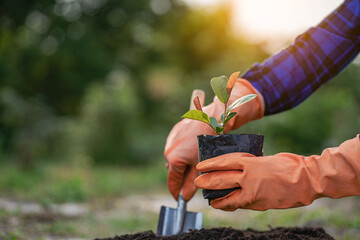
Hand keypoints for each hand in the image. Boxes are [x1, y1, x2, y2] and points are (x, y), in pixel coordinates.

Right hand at [164, 78, 263, 200]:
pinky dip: (183, 150)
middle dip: (182, 176)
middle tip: (194, 177)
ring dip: (182, 162)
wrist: (211, 119)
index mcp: (174, 161)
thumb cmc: (208, 144)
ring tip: (196, 159)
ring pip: (175, 157)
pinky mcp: (175, 132)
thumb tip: (185, 197)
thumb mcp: (201, 167)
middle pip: (173, 170)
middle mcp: (168, 151)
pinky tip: (194, 147)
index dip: (176, 193)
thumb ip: (192, 184)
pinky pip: (176, 146)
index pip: (172, 182)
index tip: (180, 200)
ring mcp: (170, 141)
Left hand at [195, 135, 359, 210]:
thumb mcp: (265, 159)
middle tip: (198, 183)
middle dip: (207, 182)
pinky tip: (225, 205)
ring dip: (217, 198)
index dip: (210, 165)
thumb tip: (237, 169)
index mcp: (250, 163)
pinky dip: (230, 205)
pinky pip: (240, 205)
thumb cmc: (288, 165)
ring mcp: (253, 192)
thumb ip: (250, 165)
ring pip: (228, 197)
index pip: (224, 163)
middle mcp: (249, 178)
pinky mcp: (259, 204)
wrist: (307, 180)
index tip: (200, 167)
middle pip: (222, 180)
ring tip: (209, 200)